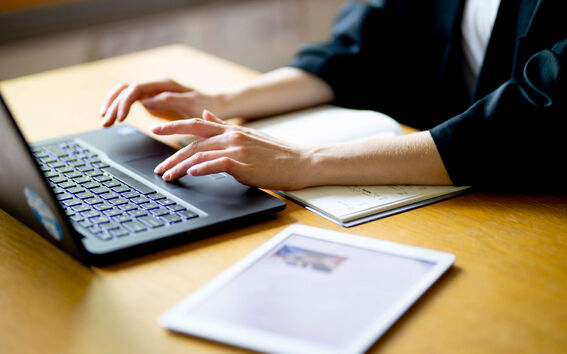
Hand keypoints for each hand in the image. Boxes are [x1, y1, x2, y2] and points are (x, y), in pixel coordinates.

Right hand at [100, 78, 217, 126]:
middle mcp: (155, 85)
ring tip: (105, 122)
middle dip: (113, 104)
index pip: (135, 89)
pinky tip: (114, 119)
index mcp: (163, 83)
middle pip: (125, 89)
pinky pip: (131, 101)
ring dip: (113, 106)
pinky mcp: (152, 101)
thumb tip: (145, 102)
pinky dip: (121, 109)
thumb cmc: (206, 105)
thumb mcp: (190, 104)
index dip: (124, 102)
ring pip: (124, 94)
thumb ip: (168, 101)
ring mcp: (152, 92)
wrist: (216, 106)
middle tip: (106, 122)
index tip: (120, 118)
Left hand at [152, 110, 311, 189]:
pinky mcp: (244, 164)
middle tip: (158, 168)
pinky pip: (218, 164)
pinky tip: (191, 173)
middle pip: (193, 143)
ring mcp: (237, 149)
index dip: (173, 125)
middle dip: (171, 156)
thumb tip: (206, 114)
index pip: (196, 124)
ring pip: (200, 154)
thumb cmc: (277, 153)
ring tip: (168, 177)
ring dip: (180, 167)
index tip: (155, 129)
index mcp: (231, 130)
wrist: (301, 161)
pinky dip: (202, 168)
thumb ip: (225, 125)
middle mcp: (232, 136)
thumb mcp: (249, 135)